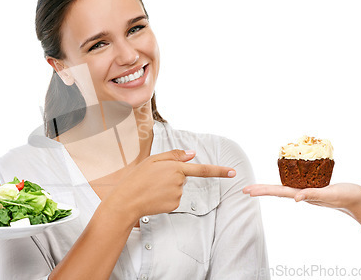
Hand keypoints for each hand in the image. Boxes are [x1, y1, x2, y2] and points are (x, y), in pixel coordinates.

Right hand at [109, 149, 234, 220]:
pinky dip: (166, 196)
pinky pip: (174, 198)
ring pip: (178, 187)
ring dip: (168, 186)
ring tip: (151, 187)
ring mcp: (178, 195)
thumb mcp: (153, 160)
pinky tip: (155, 196)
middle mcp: (179, 181)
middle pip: (183, 176)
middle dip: (172, 176)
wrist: (127, 200)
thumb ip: (174, 155)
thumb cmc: (137, 178)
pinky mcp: (175, 205)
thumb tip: (192, 154)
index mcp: (175, 167)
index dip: (219, 171)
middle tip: (153, 178)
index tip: (233, 172)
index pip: (203, 169)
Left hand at [242, 183, 360, 215]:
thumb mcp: (327, 195)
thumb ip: (312, 195)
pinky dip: (286, 183)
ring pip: (284, 188)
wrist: (357, 198)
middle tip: (244, 190)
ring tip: (257, 188)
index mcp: (302, 194)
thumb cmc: (344, 196)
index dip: (262, 190)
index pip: (277, 191)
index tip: (248, 191)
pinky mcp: (313, 187)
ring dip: (270, 188)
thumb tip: (295, 198)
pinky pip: (296, 184)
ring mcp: (306, 191)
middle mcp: (301, 193)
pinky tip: (281, 184)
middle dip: (261, 189)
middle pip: (277, 190)